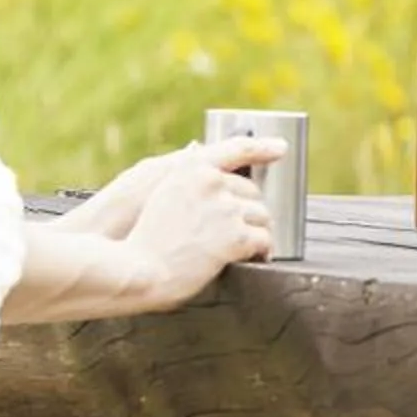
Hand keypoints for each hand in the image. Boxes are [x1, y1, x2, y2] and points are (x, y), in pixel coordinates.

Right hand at [57, 132, 284, 239]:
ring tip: (249, 248)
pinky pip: (264, 240)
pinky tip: (257, 259)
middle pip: (251, 191)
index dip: (262, 147)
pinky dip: (263, 251)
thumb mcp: (149, 187)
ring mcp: (226, 209)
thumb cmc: (137, 236)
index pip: (236, 149)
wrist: (135, 269)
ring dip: (257, 232)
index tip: (281, 147)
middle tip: (245, 228)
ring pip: (261, 216)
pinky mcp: (235, 237)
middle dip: (250, 210)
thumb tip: (197, 151)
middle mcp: (212, 183)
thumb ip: (181, 173)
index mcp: (192, 168)